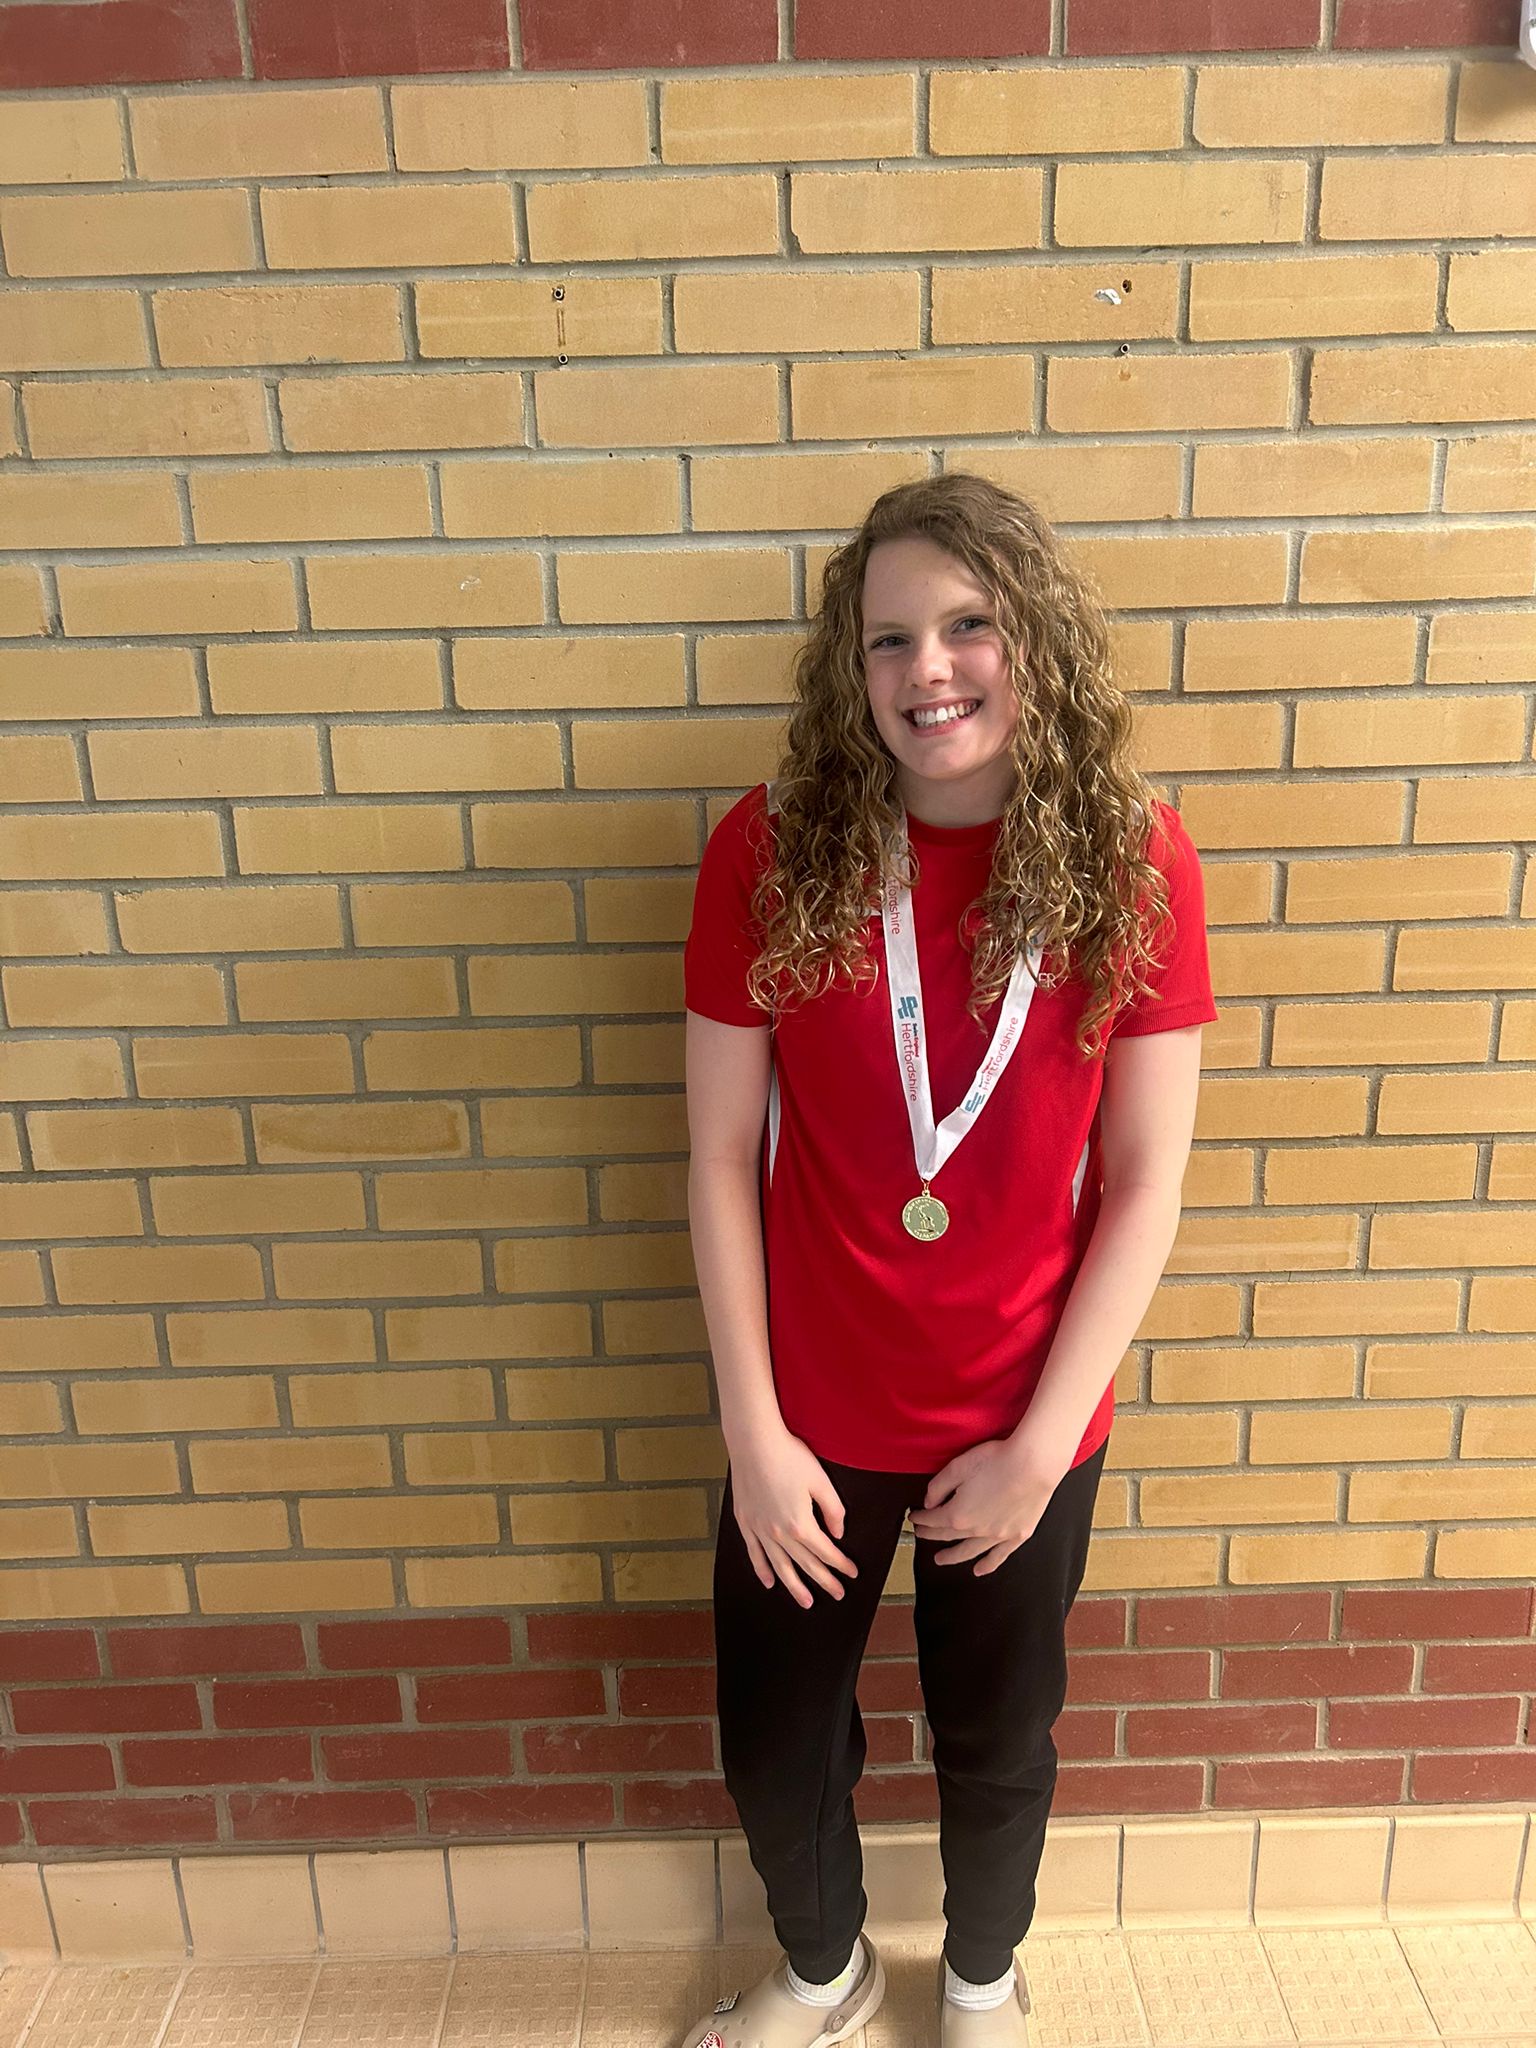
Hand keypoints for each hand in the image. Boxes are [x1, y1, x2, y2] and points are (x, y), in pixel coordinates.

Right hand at [728, 1428, 858, 1609]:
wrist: (754, 1443)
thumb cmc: (789, 1457)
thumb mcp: (820, 1481)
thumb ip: (833, 1510)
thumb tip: (838, 1534)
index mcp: (800, 1524)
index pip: (825, 1552)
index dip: (840, 1564)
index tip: (852, 1574)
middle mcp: (779, 1533)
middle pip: (805, 1564)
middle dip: (824, 1581)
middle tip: (838, 1594)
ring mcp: (759, 1530)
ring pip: (779, 1566)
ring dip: (794, 1586)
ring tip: (806, 1602)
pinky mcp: (745, 1522)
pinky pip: (754, 1553)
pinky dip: (762, 1570)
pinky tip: (769, 1583)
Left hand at [907, 1431, 1072, 1574]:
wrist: (1034, 1464)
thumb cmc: (997, 1461)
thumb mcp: (957, 1467)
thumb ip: (938, 1487)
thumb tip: (928, 1503)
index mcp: (958, 1514)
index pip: (933, 1520)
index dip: (921, 1518)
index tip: (914, 1517)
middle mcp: (976, 1530)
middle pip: (948, 1535)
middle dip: (931, 1535)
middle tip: (921, 1534)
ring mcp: (998, 1536)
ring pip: (970, 1551)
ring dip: (953, 1556)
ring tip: (940, 1559)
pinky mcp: (1018, 1534)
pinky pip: (999, 1556)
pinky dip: (988, 1565)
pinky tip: (979, 1570)